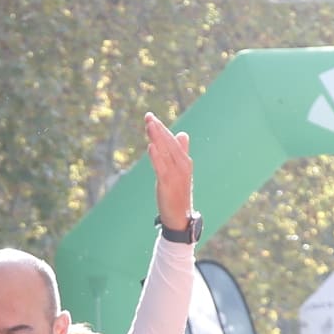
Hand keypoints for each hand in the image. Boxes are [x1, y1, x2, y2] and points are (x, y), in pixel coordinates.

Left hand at [145, 113, 193, 229]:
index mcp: (185, 161)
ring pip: (165, 152)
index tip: (151, 117)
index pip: (172, 141)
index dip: (162, 129)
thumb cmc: (179, 193)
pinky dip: (157, 157)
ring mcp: (175, 175)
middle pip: (168, 143)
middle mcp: (182, 165)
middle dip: (158, 129)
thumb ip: (181, 152)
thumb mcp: (181, 171)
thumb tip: (183, 134)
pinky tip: (151, 147)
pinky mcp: (167, 184)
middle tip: (148, 116)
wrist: (180, 217)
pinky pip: (161, 168)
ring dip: (157, 138)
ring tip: (149, 125)